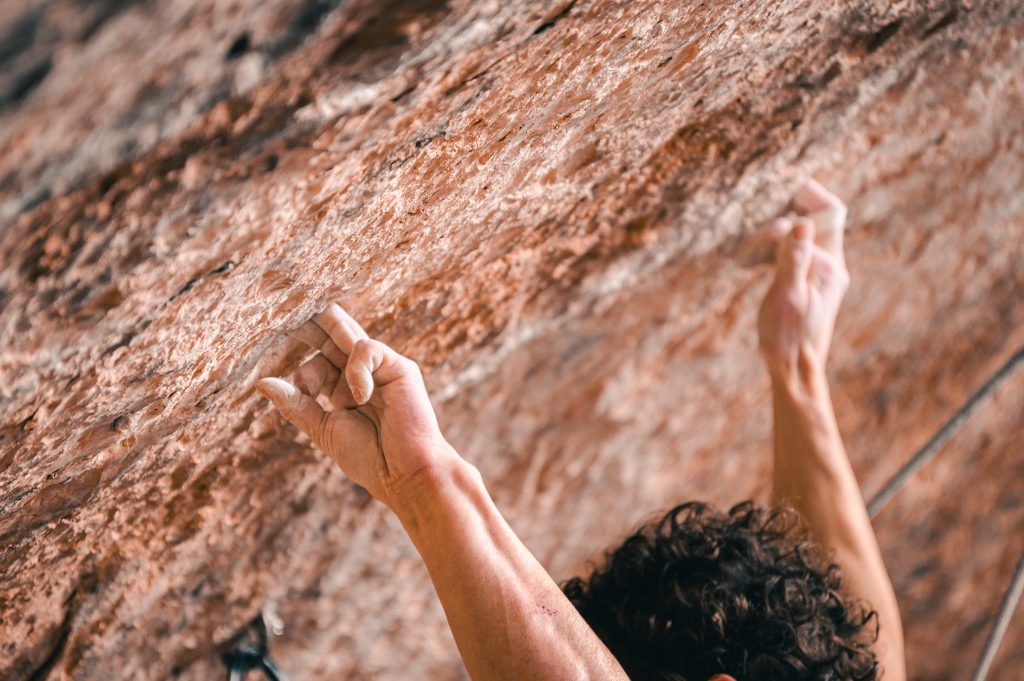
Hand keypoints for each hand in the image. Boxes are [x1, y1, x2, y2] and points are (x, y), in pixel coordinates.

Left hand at [256, 303, 454, 508]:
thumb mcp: (323, 429)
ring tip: (304, 334)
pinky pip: (366, 349)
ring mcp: (379, 368)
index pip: (315, 355)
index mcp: (340, 387)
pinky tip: (359, 398)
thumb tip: (262, 382)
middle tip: (279, 299)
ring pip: (346, 333)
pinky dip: (355, 371)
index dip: (297, 346)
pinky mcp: (398, 368)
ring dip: (324, 329)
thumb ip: (296, 404)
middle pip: (329, 335)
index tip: (274, 346)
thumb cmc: (370, 458)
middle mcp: (358, 373)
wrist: (404, 475)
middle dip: (306, 320)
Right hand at [757, 178, 850, 377]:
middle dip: (786, 212)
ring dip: (776, 232)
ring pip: (799, 237)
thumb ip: (795, 259)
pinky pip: (791, 253)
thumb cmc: (789, 338)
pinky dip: (773, 248)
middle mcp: (828, 265)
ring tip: (748, 243)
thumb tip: (801, 223)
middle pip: (814, 221)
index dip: (811, 194)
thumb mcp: (788, 297)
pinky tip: (751, 257)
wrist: (794, 372)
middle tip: (757, 219)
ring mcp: (816, 274)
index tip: (785, 186)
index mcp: (830, 265)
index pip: (831, 213)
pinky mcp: (803, 284)